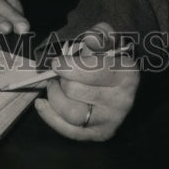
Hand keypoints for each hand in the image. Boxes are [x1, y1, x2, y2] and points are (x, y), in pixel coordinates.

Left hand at [34, 22, 140, 140]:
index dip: (70, 67)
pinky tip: (42, 104)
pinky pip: (71, 131)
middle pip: (75, 91)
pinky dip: (52, 118)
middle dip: (60, 80)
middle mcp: (123, 101)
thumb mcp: (105, 38)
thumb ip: (97, 35)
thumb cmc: (106, 56)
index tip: (56, 63)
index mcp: (126, 73)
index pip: (93, 72)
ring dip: (55, 97)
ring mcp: (112, 120)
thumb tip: (89, 40)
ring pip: (72, 113)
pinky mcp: (101, 133)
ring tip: (53, 85)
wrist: (118, 80)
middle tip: (56, 73)